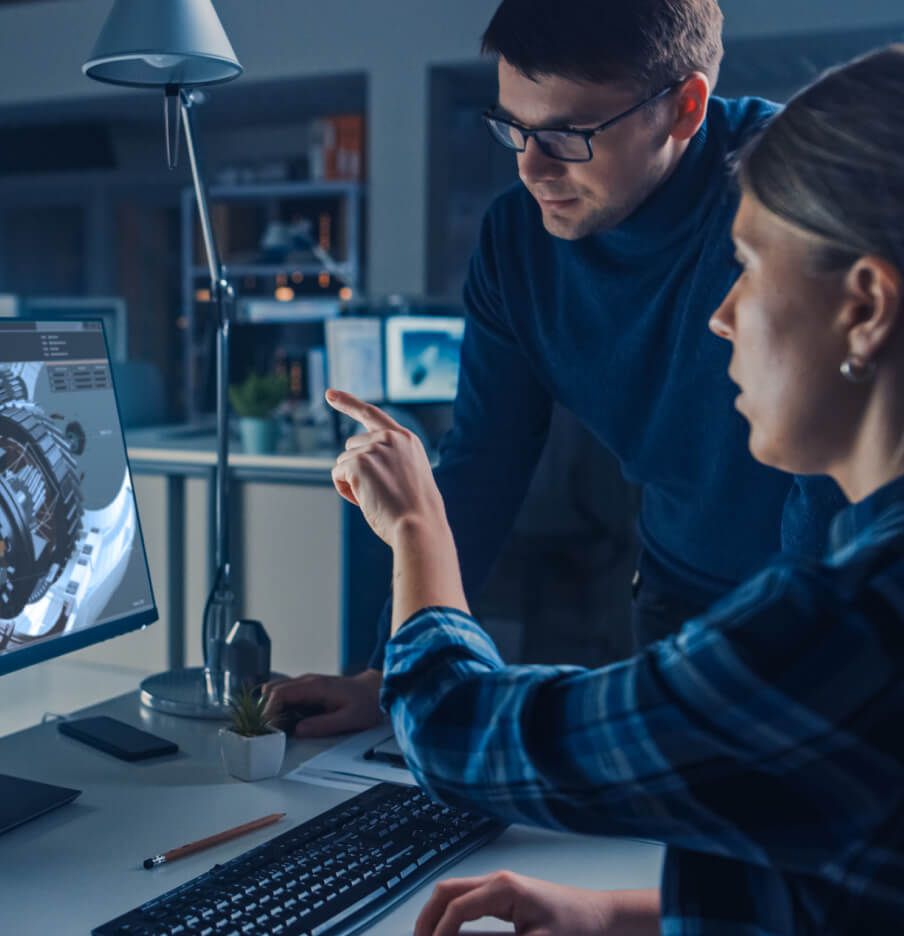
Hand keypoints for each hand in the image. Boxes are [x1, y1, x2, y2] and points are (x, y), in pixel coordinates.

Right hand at [261, 668, 382, 737]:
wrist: (375, 690)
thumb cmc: (365, 704)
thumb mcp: (349, 719)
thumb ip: (323, 725)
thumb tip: (298, 731)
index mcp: (315, 687)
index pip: (279, 693)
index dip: (269, 711)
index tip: (269, 729)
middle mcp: (307, 682)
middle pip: (273, 691)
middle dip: (267, 711)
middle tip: (272, 732)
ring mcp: (306, 685)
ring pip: (277, 692)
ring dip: (273, 710)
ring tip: (280, 730)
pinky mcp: (307, 690)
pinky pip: (286, 697)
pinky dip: (281, 709)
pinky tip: (289, 724)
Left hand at [325, 389, 447, 547]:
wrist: (419, 525)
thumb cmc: (415, 511)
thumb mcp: (409, 476)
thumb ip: (389, 460)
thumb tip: (354, 465)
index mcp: (406, 439)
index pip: (372, 414)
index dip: (348, 403)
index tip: (329, 394)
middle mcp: (390, 438)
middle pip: (352, 446)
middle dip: (356, 468)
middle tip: (378, 492)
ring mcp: (375, 448)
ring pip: (344, 461)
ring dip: (352, 481)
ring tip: (376, 498)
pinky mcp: (359, 462)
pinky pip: (338, 475)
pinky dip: (346, 490)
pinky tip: (365, 500)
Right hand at [415, 872, 659, 935]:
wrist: (600, 917)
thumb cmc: (574, 928)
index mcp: (503, 888)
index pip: (457, 907)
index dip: (440, 932)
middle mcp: (497, 880)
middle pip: (447, 890)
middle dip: (427, 917)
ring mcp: (499, 885)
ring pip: (453, 892)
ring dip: (436, 914)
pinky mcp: (504, 895)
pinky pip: (467, 900)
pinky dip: (451, 915)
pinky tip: (448, 934)